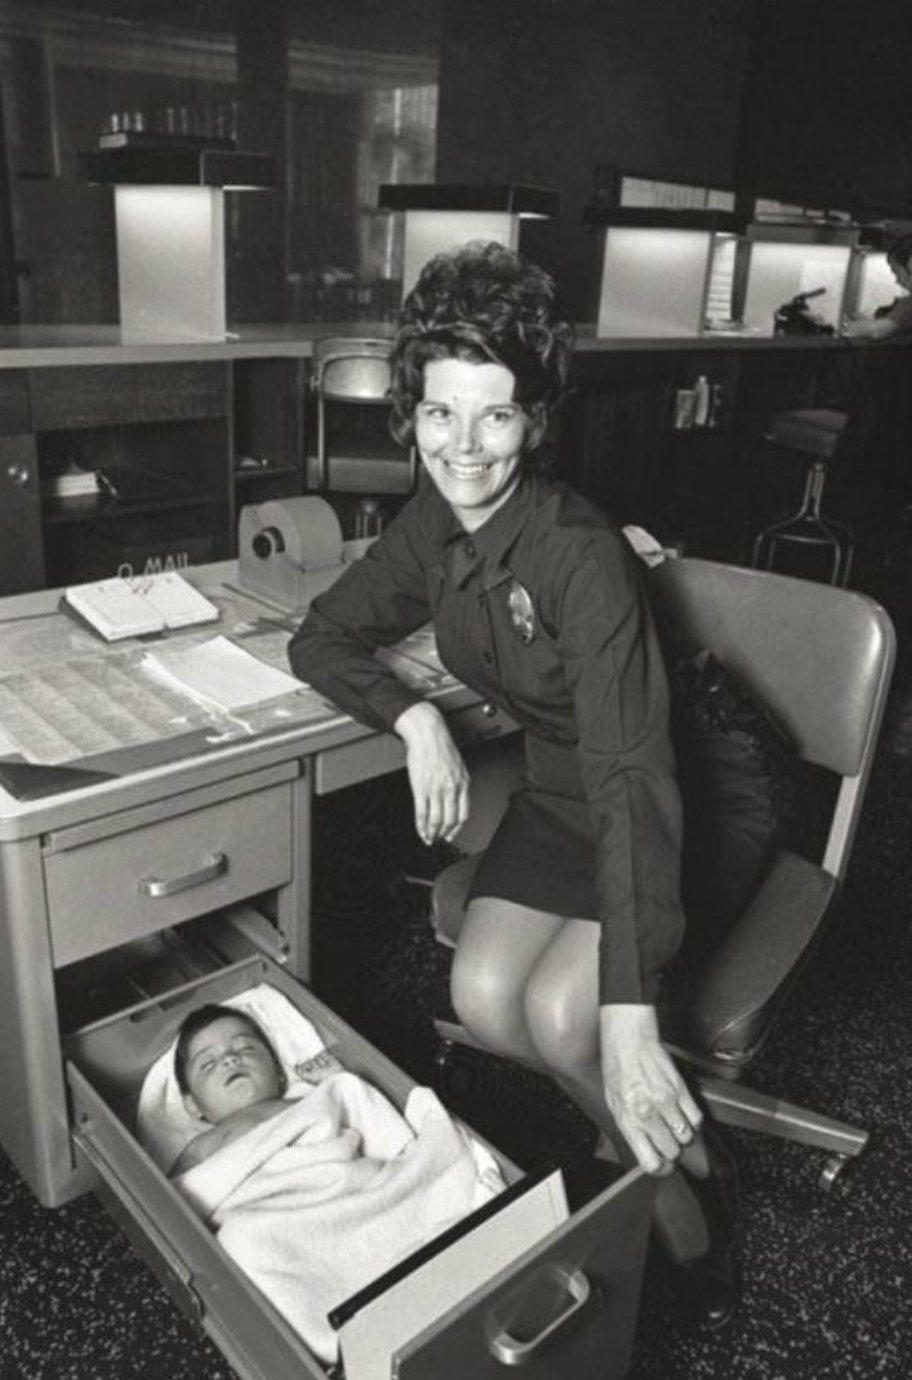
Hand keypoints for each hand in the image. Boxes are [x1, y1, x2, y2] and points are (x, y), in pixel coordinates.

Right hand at [394, 702, 469, 845]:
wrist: (428, 734)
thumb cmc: (441, 746)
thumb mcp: (458, 766)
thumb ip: (458, 783)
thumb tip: (456, 799)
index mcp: (463, 783)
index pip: (463, 814)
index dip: (457, 829)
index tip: (451, 835)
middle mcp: (451, 788)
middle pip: (450, 820)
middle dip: (444, 834)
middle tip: (438, 839)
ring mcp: (436, 789)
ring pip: (436, 820)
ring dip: (431, 833)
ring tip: (428, 837)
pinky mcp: (421, 788)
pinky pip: (422, 813)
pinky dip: (421, 826)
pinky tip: (420, 830)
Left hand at [599, 1004, 702, 1175]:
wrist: (629, 1040)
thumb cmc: (618, 1069)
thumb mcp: (614, 1103)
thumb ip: (630, 1128)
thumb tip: (644, 1150)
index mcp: (628, 1120)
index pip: (651, 1162)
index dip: (659, 1169)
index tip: (662, 1166)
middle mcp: (648, 1113)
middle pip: (673, 1151)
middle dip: (671, 1149)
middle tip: (666, 1140)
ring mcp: (666, 1102)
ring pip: (686, 1137)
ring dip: (682, 1134)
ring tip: (672, 1123)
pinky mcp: (681, 1089)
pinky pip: (696, 1118)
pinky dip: (692, 1120)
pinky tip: (681, 1112)